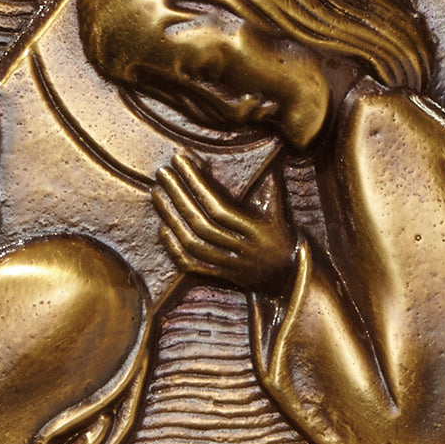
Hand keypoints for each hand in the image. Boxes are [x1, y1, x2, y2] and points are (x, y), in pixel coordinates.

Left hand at [152, 153, 297, 295]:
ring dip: (171, 219)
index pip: (219, 207)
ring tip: (157, 194)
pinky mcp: (219, 277)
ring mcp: (228, 265)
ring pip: (193, 244)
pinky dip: (174, 250)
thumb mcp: (281, 217)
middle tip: (162, 173)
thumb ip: (274, 191)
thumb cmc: (283, 242)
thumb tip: (272, 167)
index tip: (181, 162)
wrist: (287, 281)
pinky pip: (192, 266)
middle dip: (178, 196)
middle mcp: (240, 249)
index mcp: (254, 231)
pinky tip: (162, 229)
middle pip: (201, 223)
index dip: (197, 184)